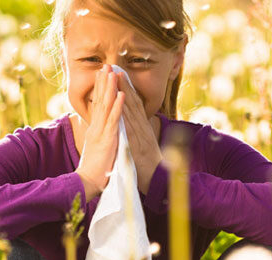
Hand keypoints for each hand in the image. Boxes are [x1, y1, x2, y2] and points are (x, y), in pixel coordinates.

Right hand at [75, 65, 125, 201]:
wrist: (88, 182)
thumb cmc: (94, 169)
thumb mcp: (97, 148)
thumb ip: (99, 137)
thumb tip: (99, 130)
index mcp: (95, 129)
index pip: (97, 104)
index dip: (100, 89)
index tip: (102, 74)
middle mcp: (96, 127)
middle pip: (100, 100)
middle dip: (103, 82)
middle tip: (105, 65)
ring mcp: (101, 132)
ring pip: (106, 106)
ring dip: (110, 88)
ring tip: (113, 73)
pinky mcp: (107, 139)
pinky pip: (114, 120)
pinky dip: (118, 106)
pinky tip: (121, 94)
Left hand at [115, 72, 162, 194]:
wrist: (157, 180)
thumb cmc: (147, 164)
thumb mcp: (142, 144)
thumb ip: (137, 132)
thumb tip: (132, 123)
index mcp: (141, 127)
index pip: (132, 103)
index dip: (125, 88)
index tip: (117, 73)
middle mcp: (142, 127)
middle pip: (131, 101)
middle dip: (123, 83)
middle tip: (114, 66)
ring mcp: (140, 134)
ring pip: (131, 110)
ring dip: (124, 92)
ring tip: (116, 76)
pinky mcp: (137, 144)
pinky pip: (130, 127)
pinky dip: (126, 114)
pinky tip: (121, 103)